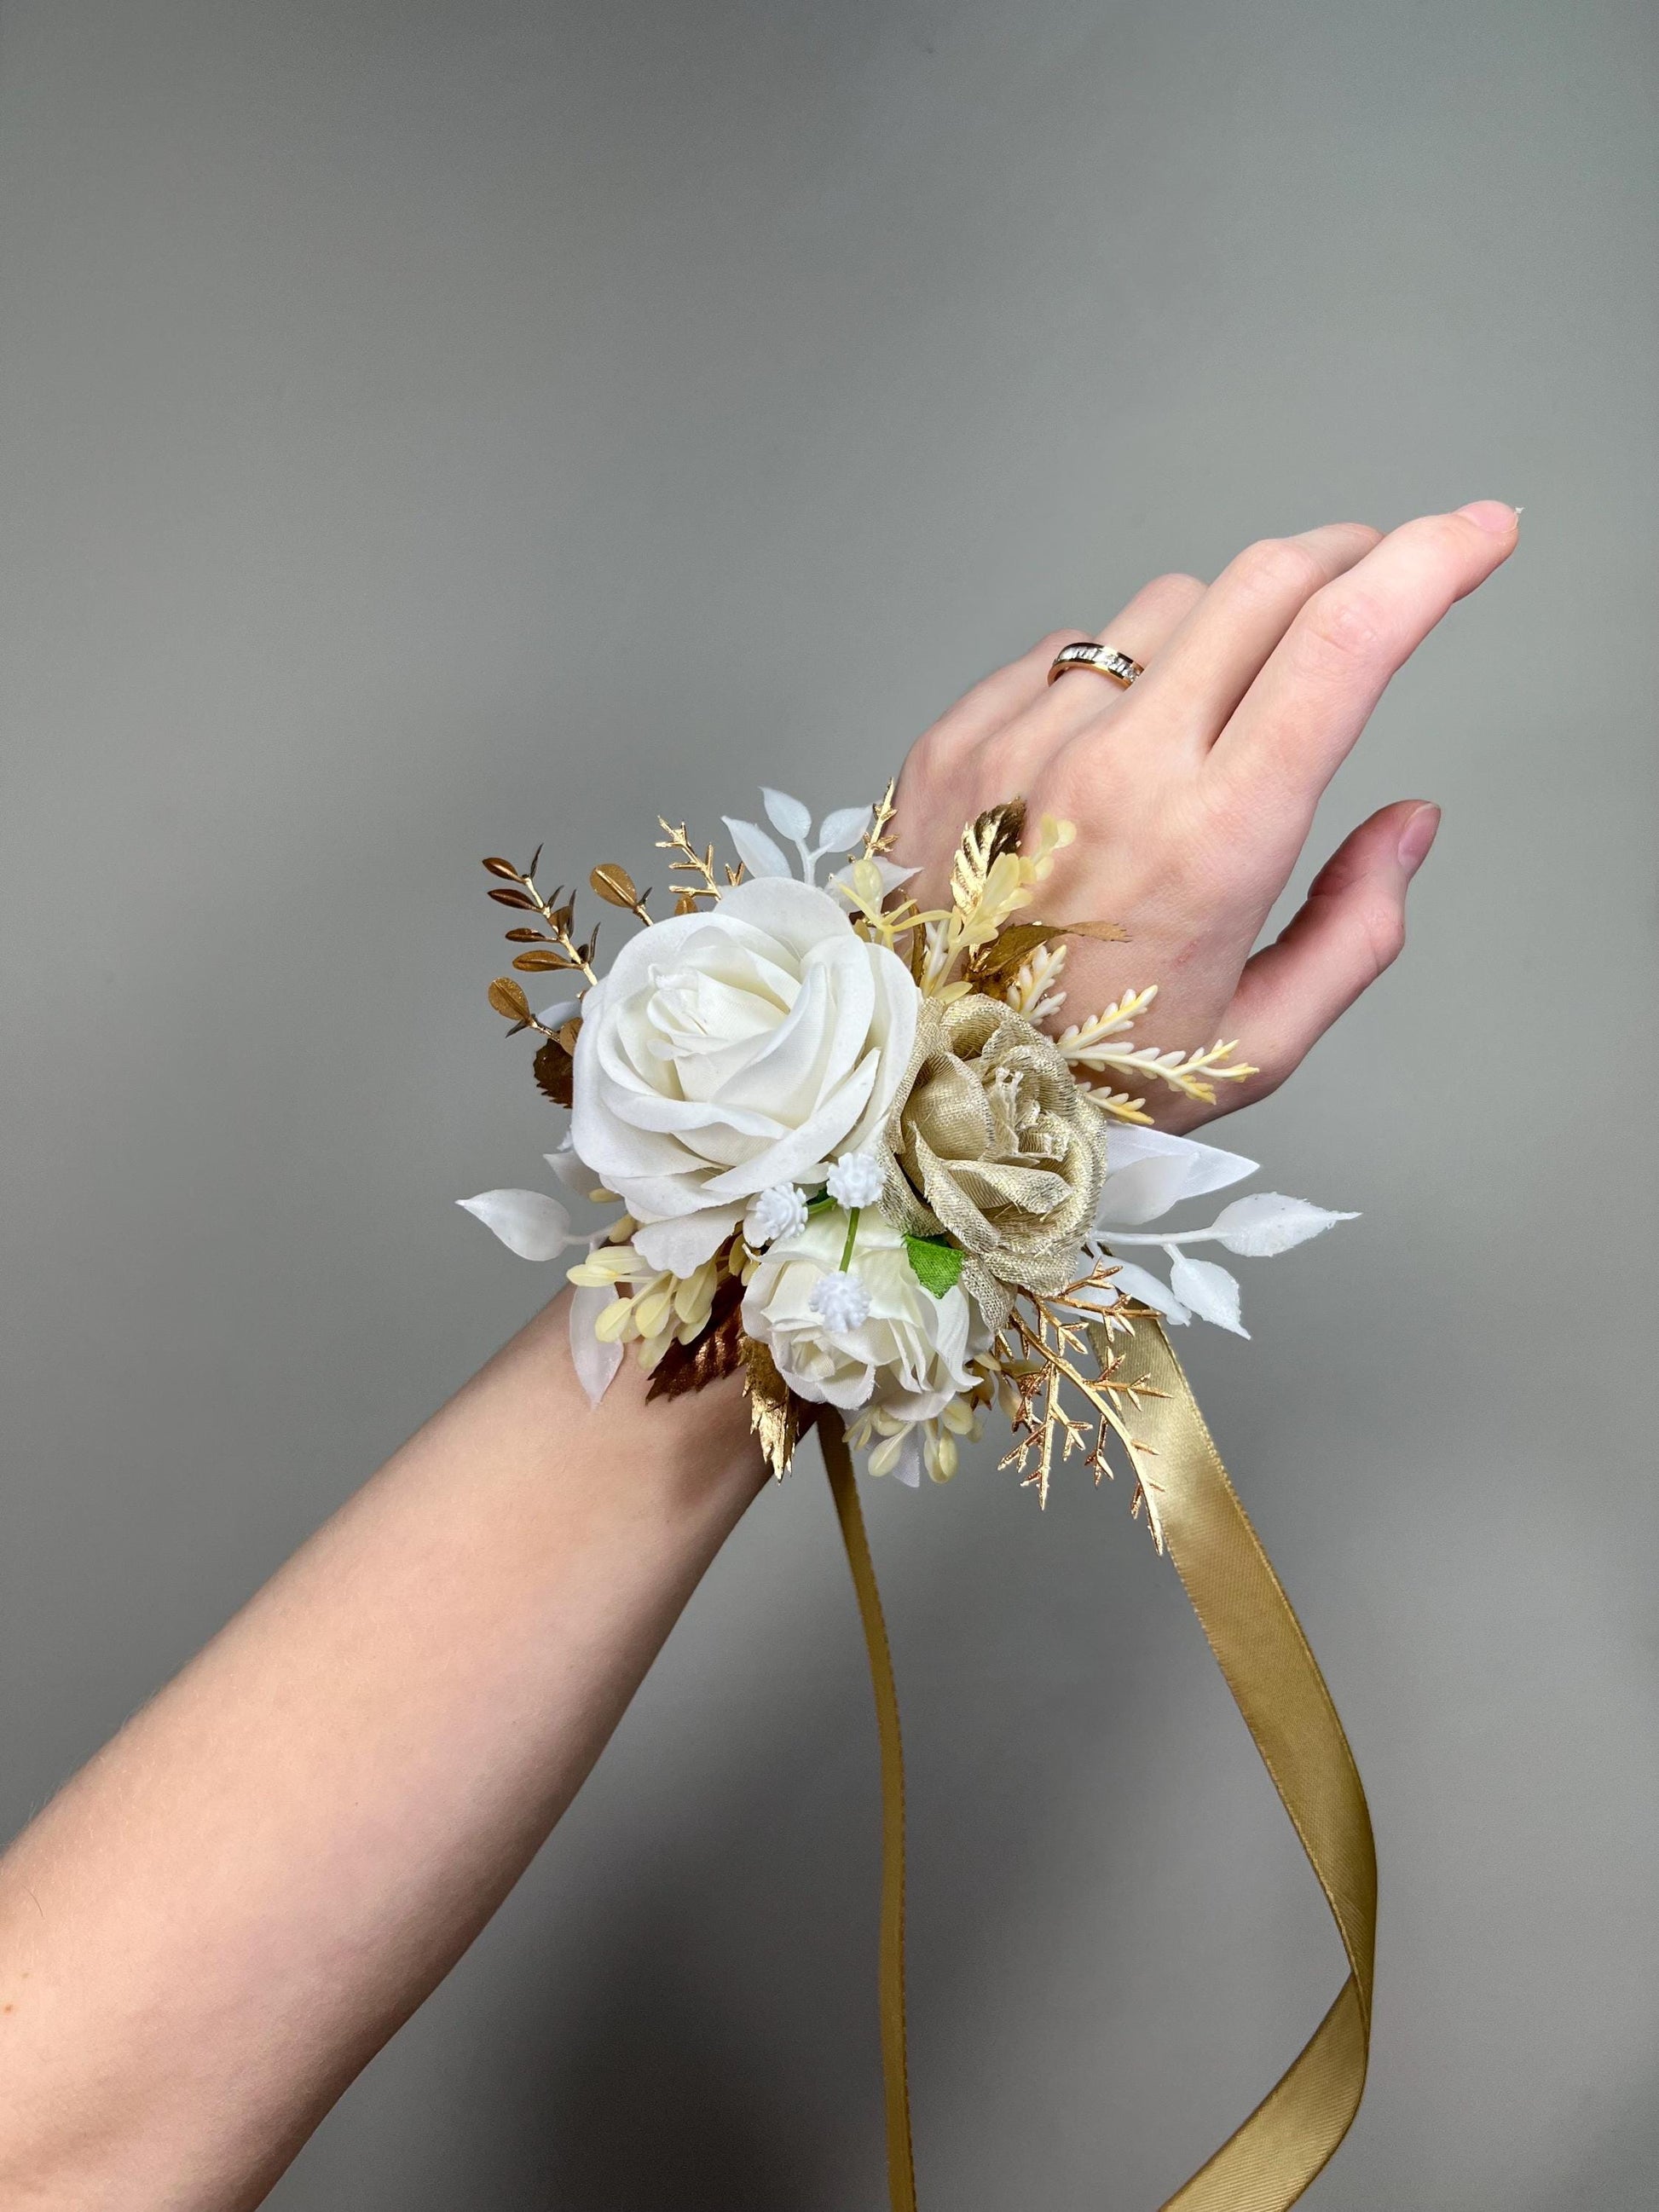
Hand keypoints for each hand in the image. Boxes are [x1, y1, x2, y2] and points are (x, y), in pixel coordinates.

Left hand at [890, 503, 1517, 1130]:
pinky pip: (1065, 653)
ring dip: (1224, 626)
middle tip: (1373, 577)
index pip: (1342, 646)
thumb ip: (1357, 930)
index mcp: (1213, 843)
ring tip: (1218, 710)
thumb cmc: (1089, 1077)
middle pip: (1263, 582)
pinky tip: (1106, 756)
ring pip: (1165, 606)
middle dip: (1345, 558)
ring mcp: (1023, 741)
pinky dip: (1113, 678)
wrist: (916, 1086)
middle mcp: (1116, 770)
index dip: (1432, 562)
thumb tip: (1412, 821)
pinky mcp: (954, 738)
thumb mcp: (1257, 1043)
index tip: (1482, 529)